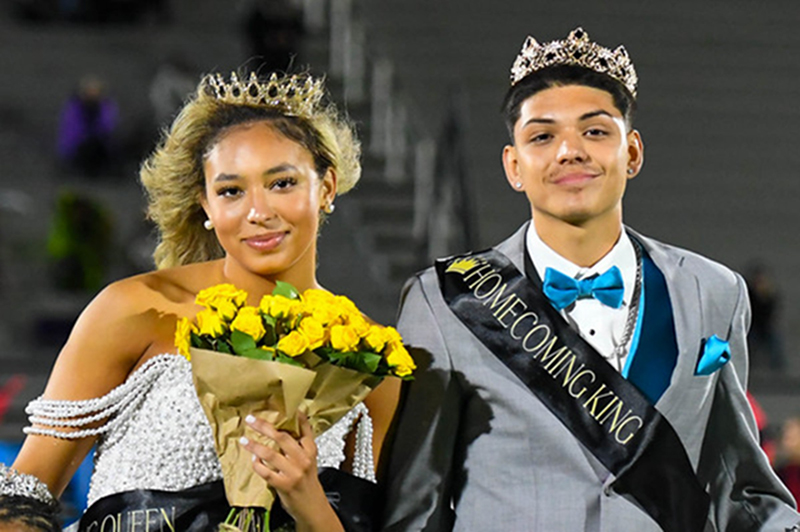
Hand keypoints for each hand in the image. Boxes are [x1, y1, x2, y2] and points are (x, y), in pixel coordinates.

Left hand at [240, 413, 341, 530]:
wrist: (312, 506)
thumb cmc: (308, 482)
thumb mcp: (309, 461)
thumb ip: (300, 445)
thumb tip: (285, 427)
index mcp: (310, 451)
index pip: (304, 429)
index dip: (295, 417)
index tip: (285, 406)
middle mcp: (303, 460)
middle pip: (282, 437)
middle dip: (264, 426)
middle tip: (251, 419)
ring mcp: (293, 472)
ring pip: (271, 454)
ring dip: (254, 446)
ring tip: (244, 440)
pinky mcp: (284, 484)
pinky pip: (266, 472)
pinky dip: (257, 465)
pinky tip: (253, 461)